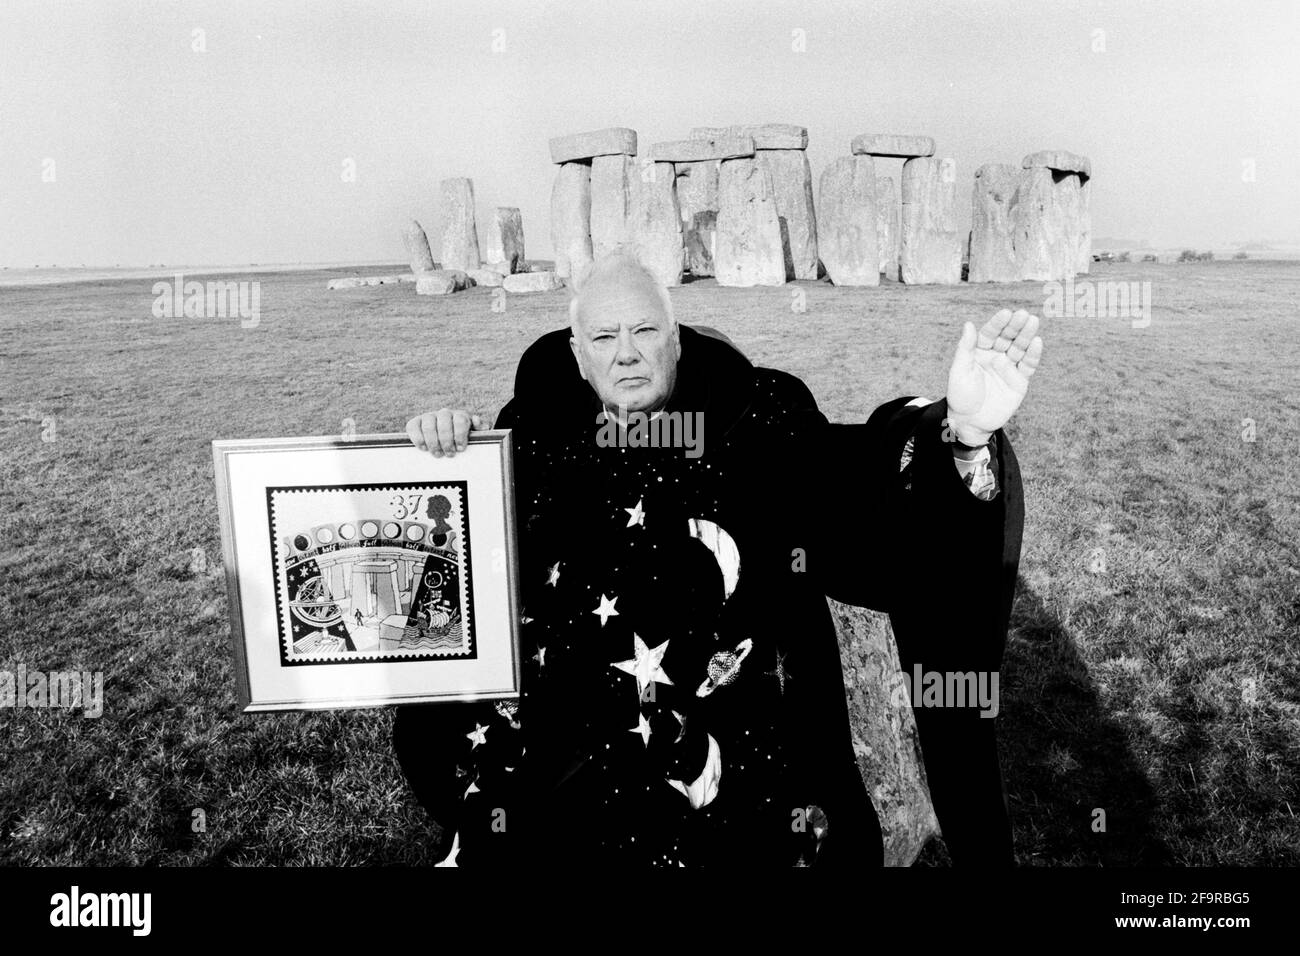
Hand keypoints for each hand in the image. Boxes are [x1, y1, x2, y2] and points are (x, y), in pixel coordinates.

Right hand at [405, 408, 484, 457]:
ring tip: (438, 454)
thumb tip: (480, 424)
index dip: (460, 435)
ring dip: (433, 442)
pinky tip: (424, 448)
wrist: (445, 438)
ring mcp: (429, 416)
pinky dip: (418, 438)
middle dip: (447, 440)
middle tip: (449, 454)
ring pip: (429, 425)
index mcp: (459, 415)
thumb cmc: (461, 439)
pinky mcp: (415, 422)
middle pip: (444, 423)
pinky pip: (413, 427)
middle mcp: (444, 413)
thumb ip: (479, 430)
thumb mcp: (473, 435)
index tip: (461, 449)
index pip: (460, 420)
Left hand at [945, 309, 1042, 444]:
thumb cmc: (960, 396)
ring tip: (1033, 322)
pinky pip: (1028, 365)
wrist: (970, 422)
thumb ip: (965, 348)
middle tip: (1024, 314)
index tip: (1006, 313)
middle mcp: (995, 357)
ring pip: (1020, 348)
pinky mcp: (1019, 381)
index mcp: (979, 352)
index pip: (990, 334)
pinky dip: (1033, 354)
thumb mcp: (959, 371)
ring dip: (1027, 335)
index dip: (998, 324)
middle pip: (1007, 338)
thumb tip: (969, 324)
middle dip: (1015, 326)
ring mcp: (1008, 368)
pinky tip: (1037, 342)